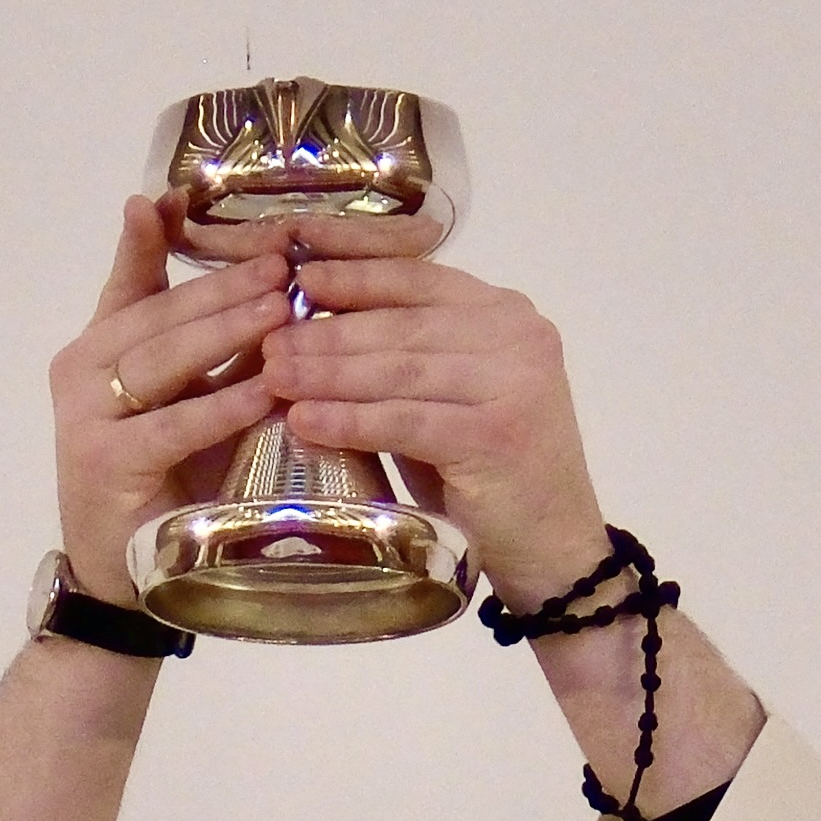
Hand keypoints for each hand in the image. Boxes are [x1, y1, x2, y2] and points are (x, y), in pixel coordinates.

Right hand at [42, 196, 296, 605]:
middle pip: (159, 315)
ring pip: (161, 359)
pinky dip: (220, 404)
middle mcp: (82, 371)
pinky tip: (266, 388)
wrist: (124, 574)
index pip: (129, 280)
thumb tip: (279, 286)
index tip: (176, 196)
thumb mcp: (192, 401)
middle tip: (282, 262)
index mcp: (100, 348)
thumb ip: (216, 349)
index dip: (149, 238)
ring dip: (225, 331)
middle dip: (222, 285)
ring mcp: (87, 417)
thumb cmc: (168, 483)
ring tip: (282, 308)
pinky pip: (171, 424)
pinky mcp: (104, 464)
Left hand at [234, 232, 609, 603]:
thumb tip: (307, 324)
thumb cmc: (488, 472)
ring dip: (328, 374)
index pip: (417, 278)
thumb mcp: (448, 395)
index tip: (296, 275)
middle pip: (402, 325)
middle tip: (267, 342)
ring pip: (399, 371)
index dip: (353, 274)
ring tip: (273, 378)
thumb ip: (403, 355)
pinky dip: (349, 421)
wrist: (552, 545)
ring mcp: (514, 384)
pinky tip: (304, 422)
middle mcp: (517, 336)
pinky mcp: (497, 435)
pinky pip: (405, 421)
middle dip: (327, 333)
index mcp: (505, 313)